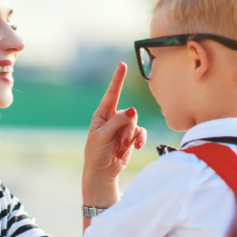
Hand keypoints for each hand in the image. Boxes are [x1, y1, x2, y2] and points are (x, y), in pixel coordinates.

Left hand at [83, 62, 147, 206]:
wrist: (102, 171)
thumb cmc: (96, 152)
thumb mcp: (103, 135)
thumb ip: (117, 122)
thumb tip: (133, 110)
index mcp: (102, 114)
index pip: (112, 94)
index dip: (118, 79)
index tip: (122, 65)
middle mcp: (114, 118)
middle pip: (129, 114)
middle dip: (126, 130)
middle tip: (121, 143)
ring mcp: (124, 127)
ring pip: (135, 124)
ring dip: (130, 138)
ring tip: (123, 149)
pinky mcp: (132, 137)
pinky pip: (140, 133)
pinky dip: (139, 140)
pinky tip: (136, 147)